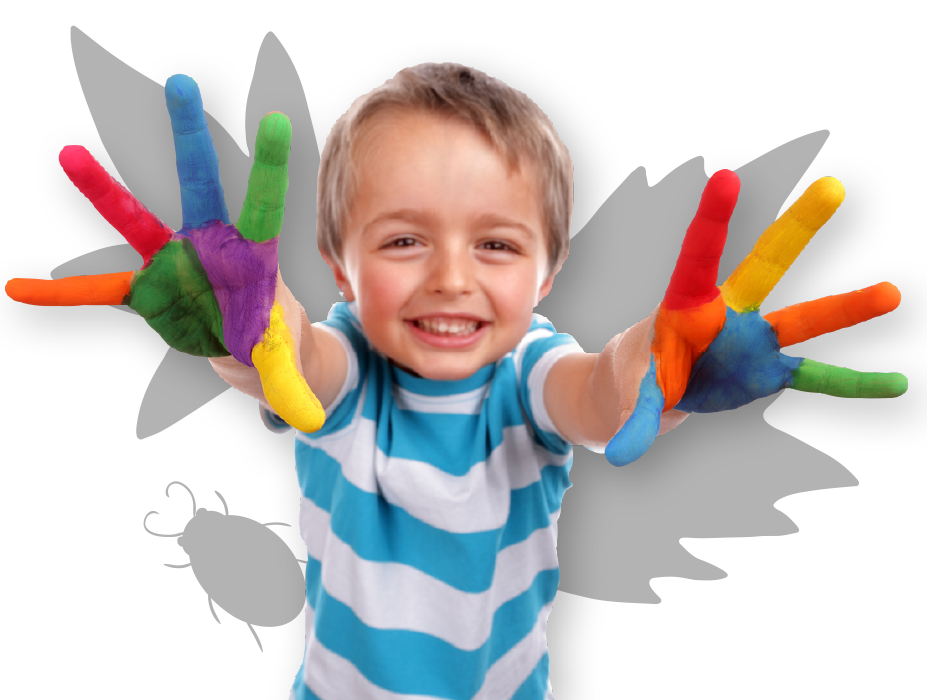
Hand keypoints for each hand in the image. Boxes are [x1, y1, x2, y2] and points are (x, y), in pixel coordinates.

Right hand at [5, 74, 324, 433]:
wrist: (248, 347)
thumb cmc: (272, 342)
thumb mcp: (283, 363)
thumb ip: (291, 385)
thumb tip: (311, 420)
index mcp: (250, 258)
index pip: (263, 207)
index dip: (268, 168)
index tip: (278, 121)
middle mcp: (208, 246)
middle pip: (199, 185)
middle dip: (189, 138)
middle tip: (182, 83)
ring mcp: (173, 264)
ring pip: (136, 221)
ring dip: (105, 191)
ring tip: (68, 154)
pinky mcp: (149, 290)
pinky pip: (102, 290)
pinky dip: (66, 294)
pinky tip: (20, 290)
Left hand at [605, 169, 905, 465]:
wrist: (655, 386)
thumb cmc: (641, 374)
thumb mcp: (635, 394)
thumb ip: (637, 418)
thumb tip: (619, 454)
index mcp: (687, 303)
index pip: (699, 256)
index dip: (713, 221)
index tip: (726, 178)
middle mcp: (729, 311)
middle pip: (766, 264)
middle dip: (796, 228)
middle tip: (832, 188)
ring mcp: (755, 339)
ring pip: (804, 318)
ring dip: (845, 308)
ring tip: (894, 293)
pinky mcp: (770, 368)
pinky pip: (815, 375)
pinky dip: (851, 382)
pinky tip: (896, 384)